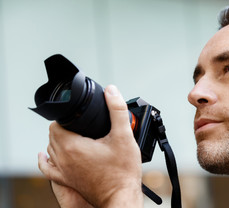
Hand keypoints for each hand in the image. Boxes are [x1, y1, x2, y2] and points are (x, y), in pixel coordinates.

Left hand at [38, 85, 142, 207]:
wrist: (121, 197)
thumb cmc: (122, 172)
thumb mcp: (124, 136)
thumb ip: (117, 110)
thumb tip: (111, 91)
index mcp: (73, 146)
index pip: (56, 124)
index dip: (66, 116)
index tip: (80, 115)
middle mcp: (64, 159)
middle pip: (52, 135)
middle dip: (64, 126)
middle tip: (82, 123)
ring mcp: (64, 171)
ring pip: (51, 149)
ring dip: (58, 139)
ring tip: (74, 134)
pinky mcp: (67, 181)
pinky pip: (48, 169)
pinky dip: (46, 160)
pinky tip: (45, 155)